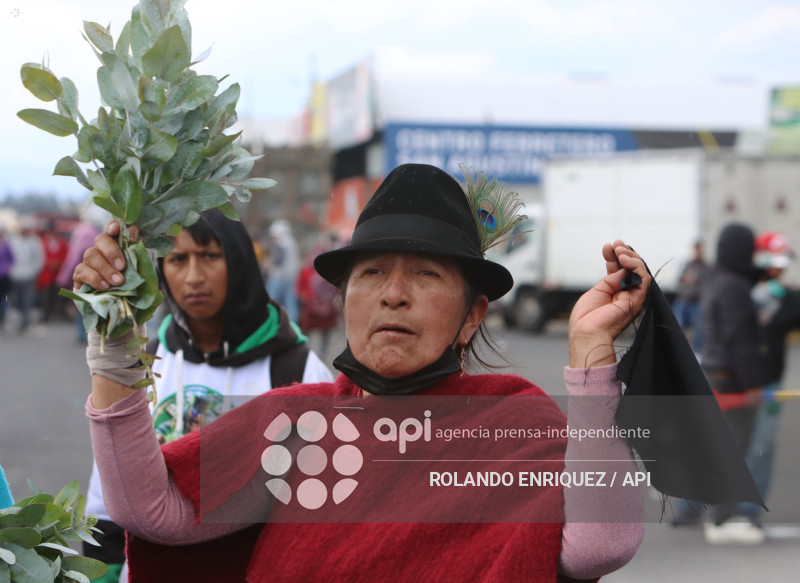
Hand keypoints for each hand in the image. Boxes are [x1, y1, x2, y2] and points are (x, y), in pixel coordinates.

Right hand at [72, 221, 139, 290]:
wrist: (121, 312)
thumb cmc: (133, 291)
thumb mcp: (140, 273)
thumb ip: (137, 254)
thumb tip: (134, 231)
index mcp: (119, 247)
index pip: (113, 230)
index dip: (113, 226)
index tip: (116, 230)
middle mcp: (102, 251)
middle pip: (101, 239)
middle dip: (111, 251)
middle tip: (122, 266)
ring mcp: (89, 263)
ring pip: (90, 254)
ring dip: (105, 268)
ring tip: (118, 282)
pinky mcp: (79, 276)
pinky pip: (82, 271)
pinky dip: (94, 278)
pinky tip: (105, 286)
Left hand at [568, 240, 650, 367]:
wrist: (587, 332)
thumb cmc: (587, 317)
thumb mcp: (597, 291)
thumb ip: (610, 278)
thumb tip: (621, 267)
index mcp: (614, 293)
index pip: (619, 270)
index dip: (614, 257)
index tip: (608, 246)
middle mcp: (626, 294)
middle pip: (631, 269)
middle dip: (624, 253)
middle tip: (616, 244)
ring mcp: (633, 297)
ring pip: (640, 272)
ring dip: (631, 257)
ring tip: (620, 250)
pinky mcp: (638, 300)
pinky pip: (644, 279)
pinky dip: (636, 266)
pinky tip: (625, 259)